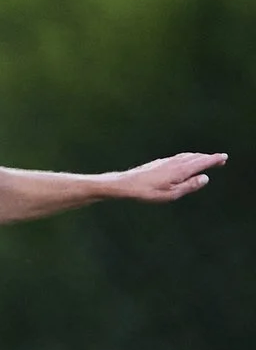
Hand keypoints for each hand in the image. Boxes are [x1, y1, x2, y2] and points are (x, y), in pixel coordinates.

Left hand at [110, 152, 226, 202]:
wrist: (125, 184)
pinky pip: (179, 157)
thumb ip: (189, 186)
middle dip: (209, 158)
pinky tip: (186, 160)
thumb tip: (205, 178)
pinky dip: (188, 157)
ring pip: (187, 156)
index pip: (201, 162)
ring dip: (199, 156)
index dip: (213, 159)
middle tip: (220, 159)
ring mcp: (166, 161)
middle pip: (196, 157)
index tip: (224, 157)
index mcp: (180, 170)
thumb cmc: (147, 192)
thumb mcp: (171, 194)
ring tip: (207, 159)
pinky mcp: (159, 162)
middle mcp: (174, 162)